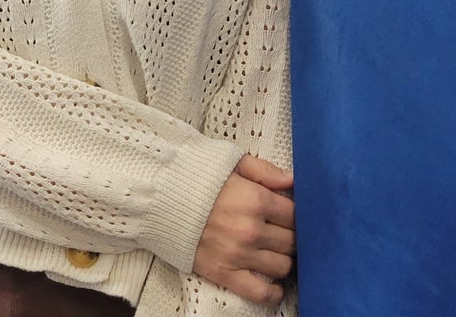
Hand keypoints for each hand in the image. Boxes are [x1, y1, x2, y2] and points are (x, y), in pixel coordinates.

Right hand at [194, 154, 294, 305]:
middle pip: (291, 242)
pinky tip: (274, 285)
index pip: (295, 216)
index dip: (295, 215)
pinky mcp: (224, 273)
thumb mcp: (233, 163)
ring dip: (282, 260)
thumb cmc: (197, 178)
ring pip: (282, 266)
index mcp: (256, 200)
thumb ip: (265, 171)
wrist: (160, 197)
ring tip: (274, 252)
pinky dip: (272, 293)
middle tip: (281, 233)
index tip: (288, 216)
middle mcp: (251, 230)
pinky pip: (260, 292)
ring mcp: (239, 254)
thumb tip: (293, 181)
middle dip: (290, 237)